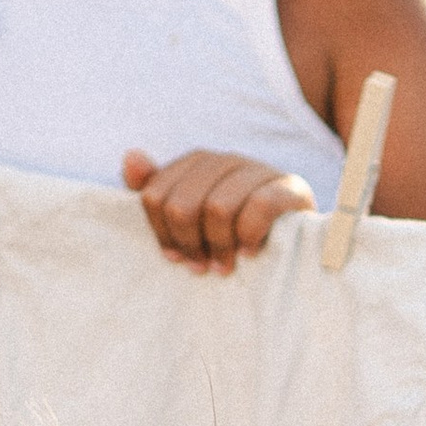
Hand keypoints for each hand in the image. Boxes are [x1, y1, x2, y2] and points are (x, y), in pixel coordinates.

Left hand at [120, 146, 316, 271]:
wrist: (295, 231)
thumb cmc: (236, 226)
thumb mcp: (193, 211)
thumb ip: (157, 188)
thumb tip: (131, 158)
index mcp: (196, 162)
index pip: (154, 196)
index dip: (161, 234)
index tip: (176, 257)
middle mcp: (223, 159)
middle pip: (182, 204)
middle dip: (189, 244)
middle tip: (201, 268)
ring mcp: (256, 169)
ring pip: (217, 208)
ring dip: (219, 246)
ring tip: (225, 267)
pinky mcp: (287, 187)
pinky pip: (259, 208)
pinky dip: (249, 236)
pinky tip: (249, 253)